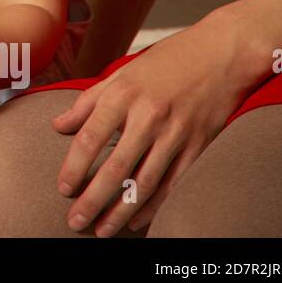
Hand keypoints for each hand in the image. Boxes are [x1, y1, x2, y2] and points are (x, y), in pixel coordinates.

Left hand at [51, 14, 259, 236]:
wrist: (223, 52)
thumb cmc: (168, 60)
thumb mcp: (121, 73)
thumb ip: (88, 102)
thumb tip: (58, 126)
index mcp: (123, 95)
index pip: (90, 138)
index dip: (74, 167)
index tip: (63, 189)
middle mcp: (148, 116)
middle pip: (116, 168)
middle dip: (93, 200)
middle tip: (75, 222)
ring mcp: (176, 134)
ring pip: (145, 183)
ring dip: (122, 211)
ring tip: (103, 230)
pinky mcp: (199, 145)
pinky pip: (174, 184)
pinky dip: (155, 206)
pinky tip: (137, 220)